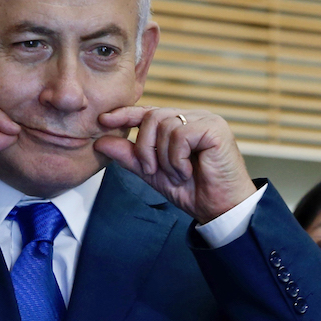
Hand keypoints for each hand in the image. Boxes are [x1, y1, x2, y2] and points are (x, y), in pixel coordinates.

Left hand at [94, 107, 256, 222]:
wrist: (220, 209)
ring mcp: (206, 120)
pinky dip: (178, 158)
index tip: (104, 120)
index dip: (126, 114)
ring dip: (165, 158)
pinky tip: (188, 171)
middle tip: (154, 171)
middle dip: (145, 148)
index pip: (149, 112)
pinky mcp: (215, 128)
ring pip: (165, 125)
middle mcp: (193, 118)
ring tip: (179, 174)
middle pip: (153, 117)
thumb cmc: (194, 191)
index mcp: (180, 125)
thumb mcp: (154, 174)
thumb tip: (100, 142)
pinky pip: (181, 135)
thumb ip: (130, 157)